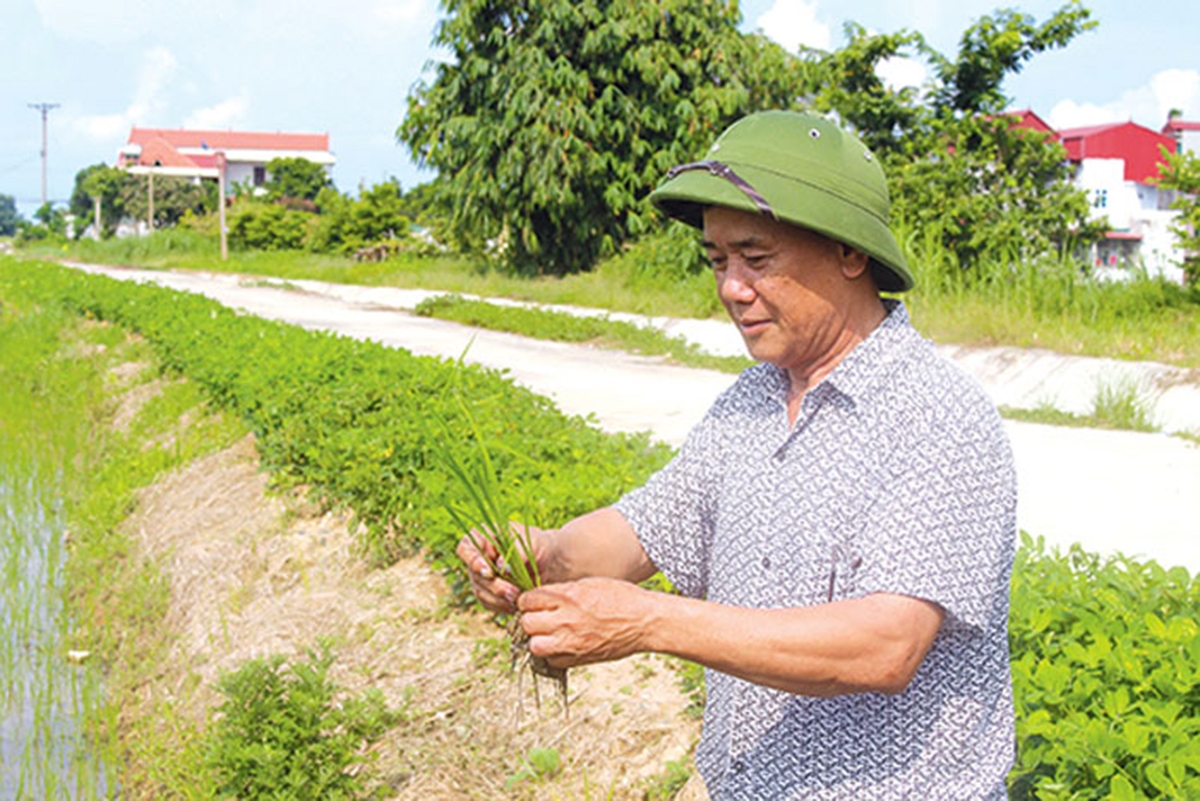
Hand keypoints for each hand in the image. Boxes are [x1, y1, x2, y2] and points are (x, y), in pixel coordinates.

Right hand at [456, 523, 550, 613]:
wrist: (548, 563)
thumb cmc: (539, 546)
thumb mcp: (534, 543)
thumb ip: (518, 552)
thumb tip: (500, 567)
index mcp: (482, 538)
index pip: (465, 548)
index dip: (472, 561)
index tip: (488, 572)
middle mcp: (477, 557)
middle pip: (474, 575)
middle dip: (494, 586)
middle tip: (513, 592)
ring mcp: (480, 577)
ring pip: (481, 592)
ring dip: (498, 599)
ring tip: (518, 599)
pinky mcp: (488, 593)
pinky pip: (489, 603)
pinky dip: (502, 606)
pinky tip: (517, 604)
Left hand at [517, 577, 654, 667]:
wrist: (645, 622)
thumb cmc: (621, 598)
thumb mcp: (589, 583)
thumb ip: (562, 591)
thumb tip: (540, 597)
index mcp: (568, 597)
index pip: (528, 599)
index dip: (529, 600)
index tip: (534, 601)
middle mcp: (567, 620)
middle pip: (527, 623)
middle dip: (530, 618)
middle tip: (540, 616)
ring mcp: (572, 643)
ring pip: (535, 646)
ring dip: (538, 639)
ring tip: (549, 633)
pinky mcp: (579, 659)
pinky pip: (552, 662)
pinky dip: (553, 655)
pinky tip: (562, 645)